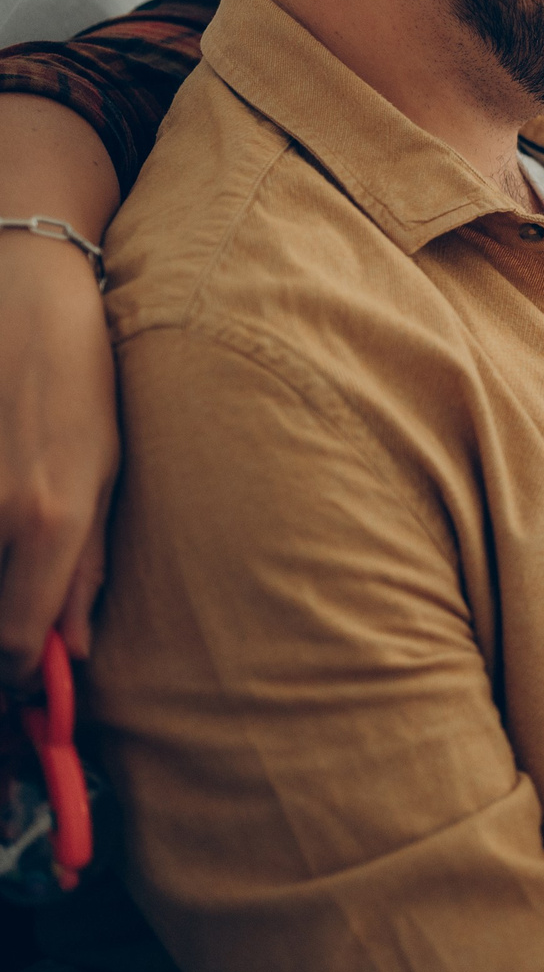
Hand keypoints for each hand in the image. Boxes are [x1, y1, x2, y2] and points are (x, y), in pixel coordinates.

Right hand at [0, 231, 118, 682]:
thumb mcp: (106, 471)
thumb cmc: (78, 382)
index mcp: (52, 519)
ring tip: (8, 561)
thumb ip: (87, 566)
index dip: (14, 673)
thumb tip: (73, 648)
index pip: (14, 641)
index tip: (21, 674)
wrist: (23, 297)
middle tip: (9, 634)